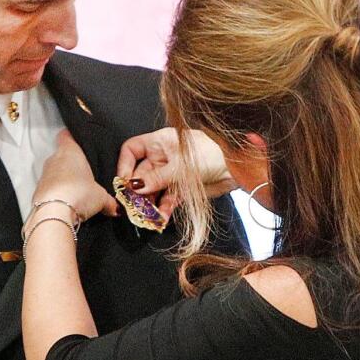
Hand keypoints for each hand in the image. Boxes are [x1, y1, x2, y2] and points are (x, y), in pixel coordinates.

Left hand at [33, 130, 119, 222]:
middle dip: (73, 165)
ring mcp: (44, 176)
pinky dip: (57, 195)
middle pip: (62, 156)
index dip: (72, 136)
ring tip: (79, 194)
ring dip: (64, 181)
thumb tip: (115, 207)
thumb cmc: (77, 194)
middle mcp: (54, 160)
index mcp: (69, 151)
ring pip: (55, 173)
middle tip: (86, 175)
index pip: (66, 135)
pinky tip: (68, 205)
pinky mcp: (38, 192)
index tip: (78, 140)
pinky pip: (50, 189)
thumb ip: (109, 200)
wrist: (54, 215)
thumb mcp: (101, 197)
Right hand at [116, 128, 236, 217]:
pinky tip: (160, 217)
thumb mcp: (179, 166)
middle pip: (139, 173)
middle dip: (135, 190)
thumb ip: (155, 178)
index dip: (124, 164)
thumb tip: (133, 187)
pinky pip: (164, 200)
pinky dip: (162, 209)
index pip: (132, 149)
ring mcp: (170, 174)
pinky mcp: (179, 190)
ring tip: (146, 215)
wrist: (236, 168)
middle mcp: (162, 157)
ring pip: (151, 190)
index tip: (123, 182)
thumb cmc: (210, 155)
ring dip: (148, 203)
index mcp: (159, 142)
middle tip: (132, 205)